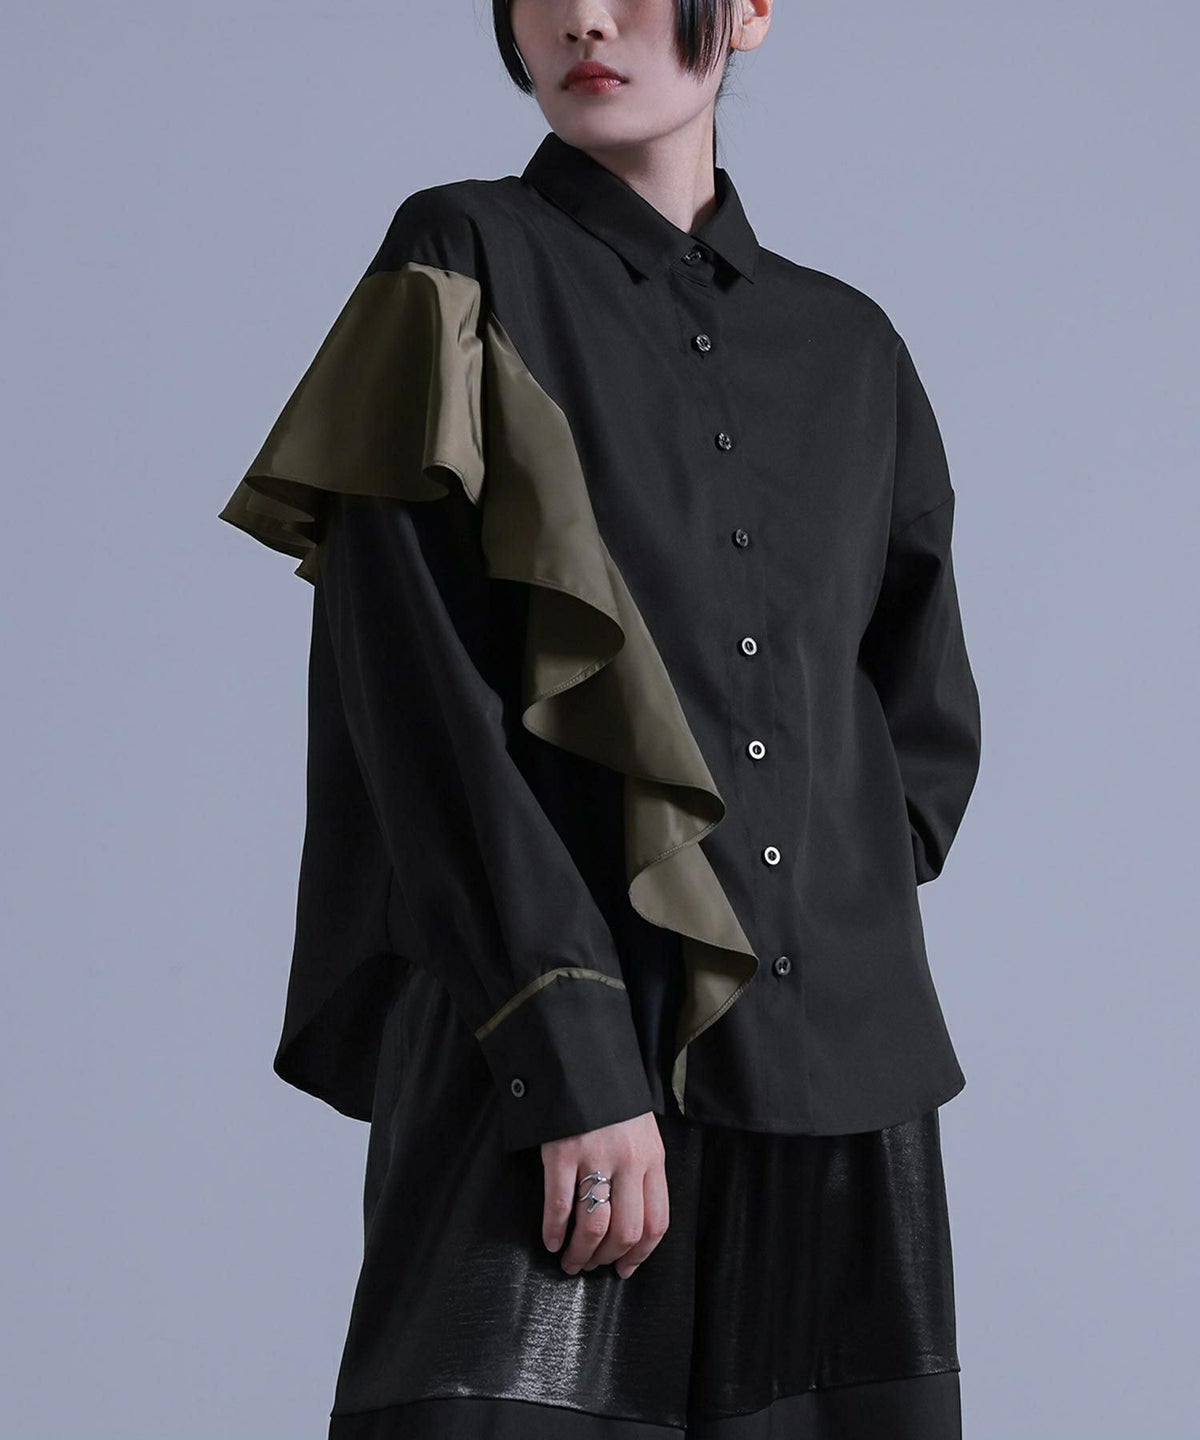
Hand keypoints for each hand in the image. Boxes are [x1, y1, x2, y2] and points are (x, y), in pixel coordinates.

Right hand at [541, 1111, 668, 1278]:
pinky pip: (559, 1204)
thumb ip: (642, 1171)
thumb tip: (633, 1222)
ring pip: (594, 1226)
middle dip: (607, 1259)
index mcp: (653, 1158)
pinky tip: (551, 1240)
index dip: (641, 1254)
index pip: (657, 1221)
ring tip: (570, 1262)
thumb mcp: (641, 1132)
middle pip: (626, 1231)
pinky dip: (554, 1230)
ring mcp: (595, 1156)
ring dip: (580, 1253)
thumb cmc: (612, 1101)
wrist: (582, 1058)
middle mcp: (629, 1161)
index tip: (625, 1269)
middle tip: (591, 1266)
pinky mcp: (562, 1151)